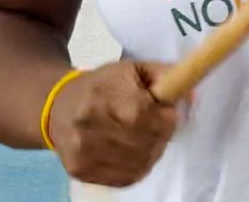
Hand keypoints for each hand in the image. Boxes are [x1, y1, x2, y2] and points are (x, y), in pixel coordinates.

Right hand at [47, 61, 179, 187]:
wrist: (56, 106)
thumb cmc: (103, 85)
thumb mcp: (134, 70)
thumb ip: (167, 76)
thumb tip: (192, 94)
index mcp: (105, 97)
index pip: (153, 119)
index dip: (166, 118)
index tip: (164, 112)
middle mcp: (91, 127)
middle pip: (148, 143)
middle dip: (160, 134)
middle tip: (154, 124)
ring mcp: (83, 152)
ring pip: (140, 163)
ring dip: (150, 152)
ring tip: (142, 137)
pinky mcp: (80, 170)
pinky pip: (124, 177)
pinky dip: (136, 167)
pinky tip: (131, 152)